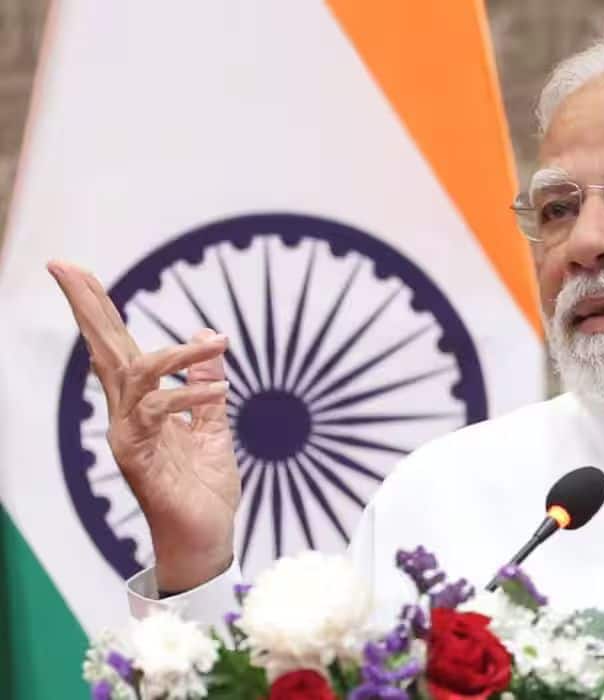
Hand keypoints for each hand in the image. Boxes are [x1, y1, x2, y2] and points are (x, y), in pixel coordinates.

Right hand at [48, 260, 239, 590]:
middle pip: (102, 351)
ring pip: (132, 376)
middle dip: (87, 307)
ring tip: (216, 343)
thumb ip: (207, 382)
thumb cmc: (203, 489)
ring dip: (175, 355)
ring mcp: (128, 436)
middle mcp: (126, 415)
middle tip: (65, 267)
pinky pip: (157, 414)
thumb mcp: (214, 426)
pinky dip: (190, 397)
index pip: (117, 347)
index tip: (74, 270)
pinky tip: (219, 392)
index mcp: (143, 405)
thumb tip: (210, 335)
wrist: (206, 539)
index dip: (97, 309)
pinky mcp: (139, 458)